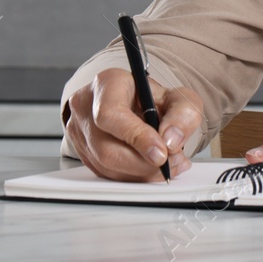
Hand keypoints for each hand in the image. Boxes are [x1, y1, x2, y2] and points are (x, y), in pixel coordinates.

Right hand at [64, 68, 203, 181]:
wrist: (139, 105)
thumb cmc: (154, 98)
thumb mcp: (178, 97)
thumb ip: (183, 114)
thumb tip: (171, 141)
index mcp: (107, 85)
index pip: (110, 114)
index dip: (137, 137)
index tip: (161, 153)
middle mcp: (86, 108)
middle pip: (106, 148)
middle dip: (144, 163)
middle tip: (172, 162)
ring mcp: (79, 132)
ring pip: (106, 165)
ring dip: (142, 172)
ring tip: (169, 165)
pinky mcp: (83, 154)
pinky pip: (106, 174)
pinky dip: (134, 177)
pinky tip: (154, 169)